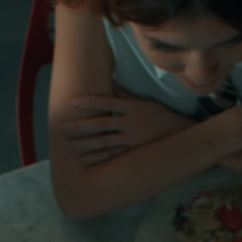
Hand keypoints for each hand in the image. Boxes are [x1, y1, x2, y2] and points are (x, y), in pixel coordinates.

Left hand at [61, 90, 195, 161]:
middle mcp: (129, 123)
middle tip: (62, 128)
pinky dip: (97, 158)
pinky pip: (112, 156)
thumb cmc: (159, 115)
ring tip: (68, 145)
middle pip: (101, 125)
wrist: (180, 134)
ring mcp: (131, 139)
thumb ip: (124, 95)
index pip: (106, 103)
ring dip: (85, 144)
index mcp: (131, 108)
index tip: (72, 103)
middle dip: (80, 127)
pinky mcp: (133, 152)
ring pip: (104, 142)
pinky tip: (84, 160)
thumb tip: (109, 82)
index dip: (89, 102)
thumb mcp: (144, 102)